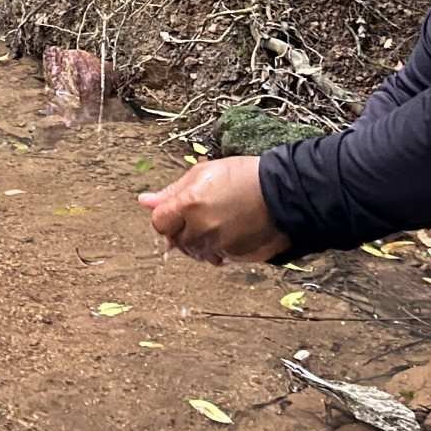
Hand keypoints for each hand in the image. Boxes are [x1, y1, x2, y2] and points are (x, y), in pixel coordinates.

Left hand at [141, 155, 290, 265]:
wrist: (285, 192)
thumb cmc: (246, 176)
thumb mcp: (204, 173)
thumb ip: (171, 192)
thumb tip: (145, 201)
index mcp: (189, 205)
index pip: (159, 222)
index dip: (166, 216)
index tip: (177, 210)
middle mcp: (202, 229)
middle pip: (175, 240)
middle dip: (182, 229)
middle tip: (201, 214)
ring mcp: (219, 245)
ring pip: (196, 252)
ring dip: (199, 241)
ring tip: (217, 222)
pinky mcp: (236, 256)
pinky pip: (217, 257)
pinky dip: (219, 248)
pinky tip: (231, 232)